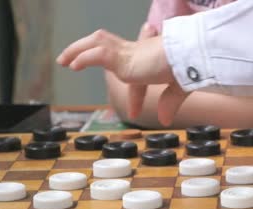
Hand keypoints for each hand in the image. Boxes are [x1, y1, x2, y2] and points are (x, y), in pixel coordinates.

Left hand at [57, 28, 188, 125]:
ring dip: (78, 49)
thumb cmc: (187, 69)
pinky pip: (97, 54)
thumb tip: (165, 120)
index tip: (134, 113)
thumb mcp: (178, 89)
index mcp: (151, 59)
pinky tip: (73, 65)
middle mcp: (138, 52)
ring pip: (97, 43)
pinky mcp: (122, 57)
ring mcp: (129, 53)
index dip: (136, 96)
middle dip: (89, 50)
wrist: (187, 57)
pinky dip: (84, 58)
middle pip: (108, 45)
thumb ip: (170, 102)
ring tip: (64, 60)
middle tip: (72, 62)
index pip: (136, 71)